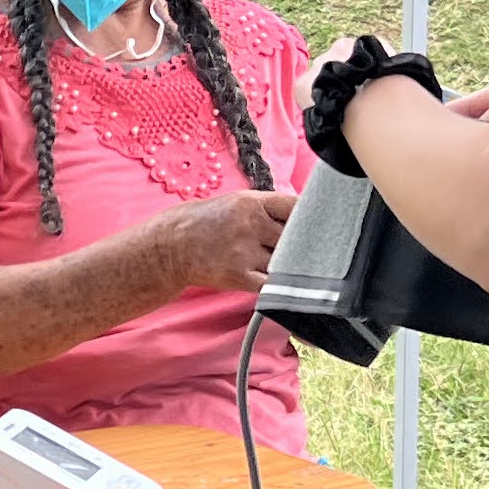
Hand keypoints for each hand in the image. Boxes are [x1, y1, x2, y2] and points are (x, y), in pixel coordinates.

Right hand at [165, 188, 297, 296]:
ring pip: (285, 262)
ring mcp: (244, 251)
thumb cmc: (205, 224)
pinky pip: (271, 283)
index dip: (310, 218)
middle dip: (299, 246)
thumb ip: (268, 210)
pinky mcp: (239, 276)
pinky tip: (278, 282)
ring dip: (288, 266)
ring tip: (281, 265)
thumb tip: (304, 221)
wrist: (171, 246)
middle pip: (295, 237)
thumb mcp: (236, 204)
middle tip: (305, 251)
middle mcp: (250, 224)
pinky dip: (279, 285)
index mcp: (251, 203)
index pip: (296, 207)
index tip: (317, 226)